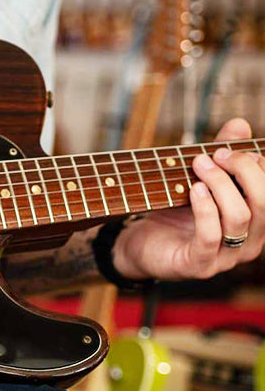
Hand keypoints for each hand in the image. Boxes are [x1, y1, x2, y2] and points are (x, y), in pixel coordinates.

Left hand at [113, 118, 264, 280]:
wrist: (138, 244)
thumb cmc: (171, 212)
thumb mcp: (196, 180)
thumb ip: (220, 157)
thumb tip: (240, 124)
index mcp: (255, 222)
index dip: (258, 165)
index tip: (229, 147)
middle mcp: (248, 242)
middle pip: (263, 202)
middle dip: (243, 170)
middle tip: (214, 154)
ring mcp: (225, 258)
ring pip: (239, 217)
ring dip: (219, 184)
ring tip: (198, 165)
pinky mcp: (199, 266)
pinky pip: (211, 236)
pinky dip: (205, 208)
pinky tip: (193, 189)